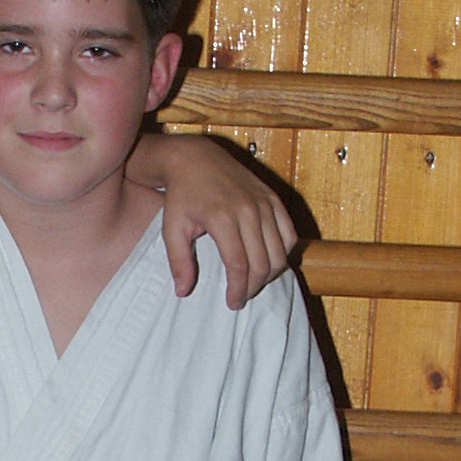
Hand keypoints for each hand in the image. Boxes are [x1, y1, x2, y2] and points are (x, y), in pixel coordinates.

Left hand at [131, 132, 296, 307]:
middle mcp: (248, 209)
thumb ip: (178, 261)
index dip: (238, 289)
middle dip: (253, 287)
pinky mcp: (273, 198)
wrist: (196, 158)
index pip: (239, 265)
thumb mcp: (172, 229)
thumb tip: (183, 292)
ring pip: (280, 251)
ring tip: (253, 282)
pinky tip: (269, 262)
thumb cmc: (181, 196)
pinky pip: (289, 234)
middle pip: (263, 262)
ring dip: (270, 274)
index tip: (232, 302)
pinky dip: (283, 253)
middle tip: (241, 297)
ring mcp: (264, 202)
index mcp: (222, 218)